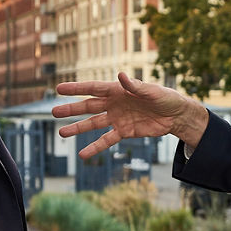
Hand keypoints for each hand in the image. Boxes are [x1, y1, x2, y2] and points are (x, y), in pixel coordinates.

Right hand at [54, 72, 208, 158]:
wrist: (177, 115)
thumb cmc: (166, 98)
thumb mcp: (152, 91)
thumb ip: (135, 86)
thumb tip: (121, 76)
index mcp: (118, 90)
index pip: (93, 88)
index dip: (76, 88)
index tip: (58, 88)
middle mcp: (114, 104)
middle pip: (88, 106)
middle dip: (71, 109)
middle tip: (53, 111)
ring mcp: (118, 118)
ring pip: (93, 124)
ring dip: (78, 128)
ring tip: (61, 133)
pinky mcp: (124, 132)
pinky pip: (106, 140)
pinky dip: (95, 147)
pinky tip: (82, 154)